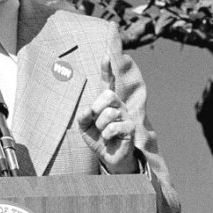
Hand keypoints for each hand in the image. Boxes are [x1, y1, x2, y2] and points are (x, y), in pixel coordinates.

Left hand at [77, 55, 137, 173]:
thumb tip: (88, 110)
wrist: (109, 157)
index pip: (107, 82)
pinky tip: (109, 138)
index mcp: (106, 102)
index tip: (106, 55)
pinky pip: (114, 127)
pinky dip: (107, 134)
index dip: (107, 69)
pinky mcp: (130, 128)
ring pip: (109, 113)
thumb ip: (82, 117)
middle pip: (107, 94)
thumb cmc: (98, 138)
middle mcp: (118, 105)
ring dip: (100, 126)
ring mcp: (125, 115)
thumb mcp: (84, 127)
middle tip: (95, 121)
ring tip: (103, 134)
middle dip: (97, 109)